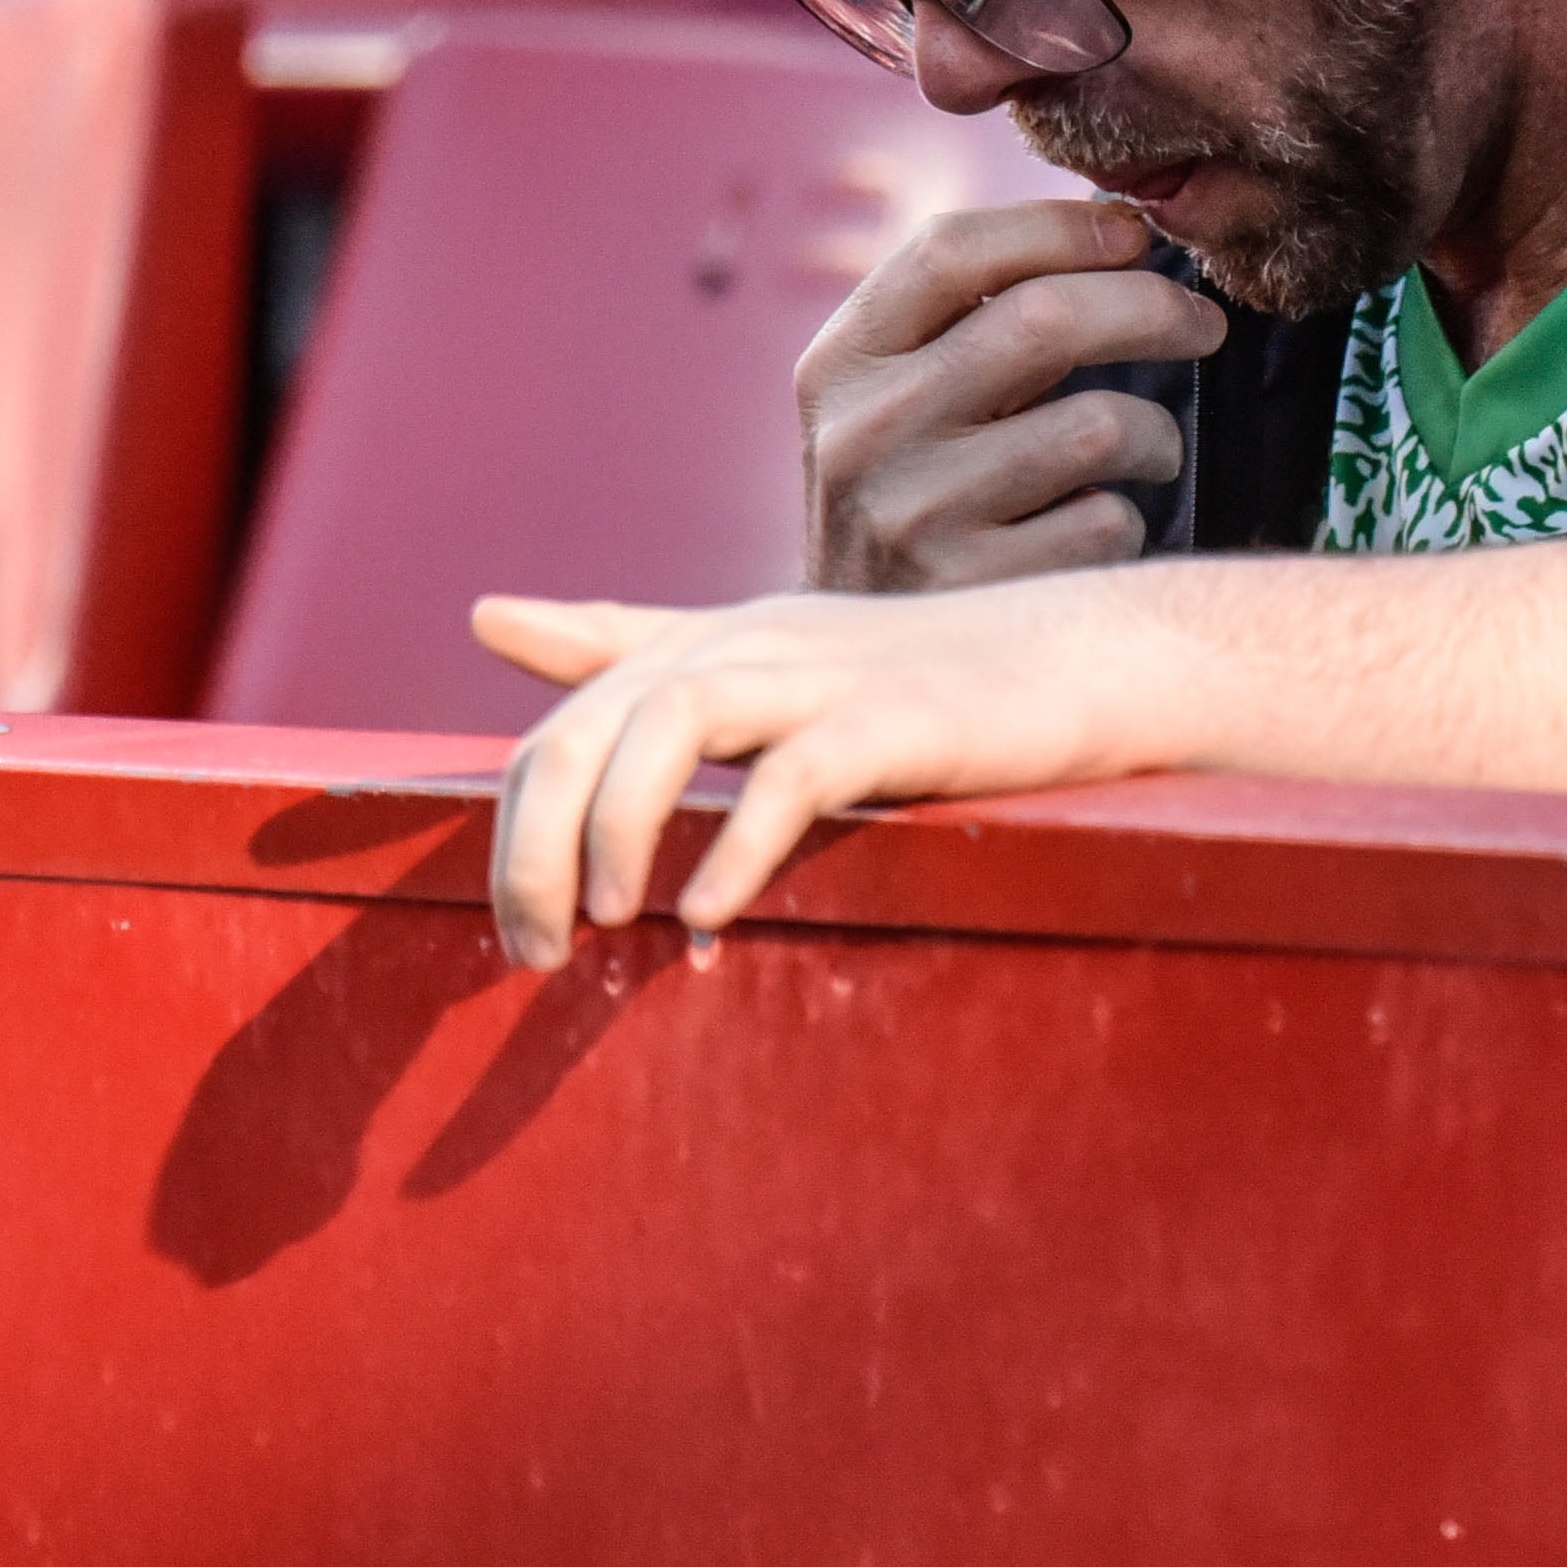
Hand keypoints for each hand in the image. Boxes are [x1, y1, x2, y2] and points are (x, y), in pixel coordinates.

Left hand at [470, 582, 1151, 969]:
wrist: (1080, 661)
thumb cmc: (919, 678)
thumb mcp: (756, 650)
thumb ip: (624, 641)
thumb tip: (486, 614)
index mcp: (710, 644)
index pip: (568, 719)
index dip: (511, 822)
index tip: (509, 927)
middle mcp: (750, 645)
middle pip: (595, 724)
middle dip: (534, 844)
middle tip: (536, 952)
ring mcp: (826, 675)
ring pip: (675, 719)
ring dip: (616, 827)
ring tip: (605, 924)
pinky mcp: (900, 718)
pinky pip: (797, 773)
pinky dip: (741, 844)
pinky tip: (709, 914)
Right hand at [799, 199, 1226, 589]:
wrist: (859, 666)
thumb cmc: (915, 498)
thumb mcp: (899, 402)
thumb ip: (974, 321)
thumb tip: (1122, 229)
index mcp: (841, 363)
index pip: (950, 249)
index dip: (1060, 227)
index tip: (1135, 234)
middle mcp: (863, 433)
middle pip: (1042, 319)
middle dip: (1152, 308)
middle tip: (1204, 323)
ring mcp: (911, 517)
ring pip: (1096, 425)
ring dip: (1154, 433)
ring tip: (1147, 450)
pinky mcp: (970, 592)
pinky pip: (1106, 520)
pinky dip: (1127, 516)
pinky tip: (1099, 525)